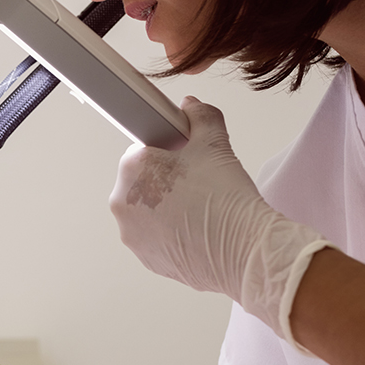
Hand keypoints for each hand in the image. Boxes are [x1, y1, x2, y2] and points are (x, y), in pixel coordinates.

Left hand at [109, 96, 334, 349]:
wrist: (243, 248)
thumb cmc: (225, 196)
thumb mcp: (214, 143)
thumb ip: (200, 117)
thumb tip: (191, 106)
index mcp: (131, 170)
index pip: (142, 150)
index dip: (167, 152)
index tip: (185, 159)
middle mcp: (121, 204)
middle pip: (142, 183)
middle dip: (165, 181)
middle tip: (198, 184)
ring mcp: (131, 234)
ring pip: (147, 212)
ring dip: (166, 208)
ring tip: (199, 209)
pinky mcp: (145, 258)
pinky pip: (155, 237)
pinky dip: (170, 233)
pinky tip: (196, 230)